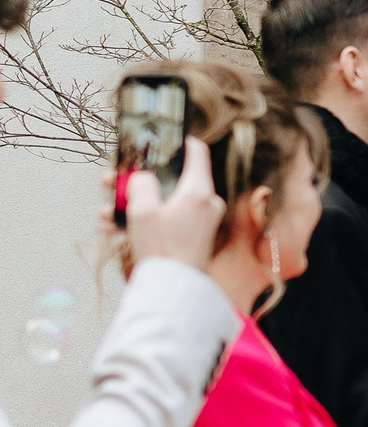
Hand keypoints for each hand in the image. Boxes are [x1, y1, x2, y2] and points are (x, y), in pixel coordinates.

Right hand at [117, 139, 225, 271]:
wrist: (173, 289)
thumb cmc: (163, 247)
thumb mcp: (143, 209)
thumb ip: (141, 184)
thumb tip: (143, 178)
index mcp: (199, 190)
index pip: (196, 153)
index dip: (178, 142)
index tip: (161, 137)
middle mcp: (204, 203)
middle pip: (170, 179)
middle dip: (137, 180)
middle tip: (111, 180)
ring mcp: (199, 221)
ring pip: (162, 201)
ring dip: (131, 204)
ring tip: (105, 212)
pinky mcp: (190, 237)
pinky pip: (163, 220)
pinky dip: (140, 220)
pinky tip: (111, 227)